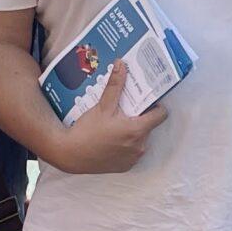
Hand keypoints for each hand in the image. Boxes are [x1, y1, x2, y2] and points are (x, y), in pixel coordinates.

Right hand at [51, 60, 166, 173]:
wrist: (71, 154)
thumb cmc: (87, 130)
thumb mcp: (103, 106)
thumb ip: (115, 85)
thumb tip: (122, 64)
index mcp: (137, 130)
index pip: (160, 115)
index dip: (156, 106)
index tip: (146, 101)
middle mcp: (140, 146)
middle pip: (149, 126)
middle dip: (140, 117)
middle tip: (125, 109)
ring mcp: (133, 158)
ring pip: (141, 139)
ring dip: (133, 131)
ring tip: (116, 124)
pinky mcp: (126, 166)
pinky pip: (132, 151)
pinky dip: (126, 145)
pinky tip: (112, 138)